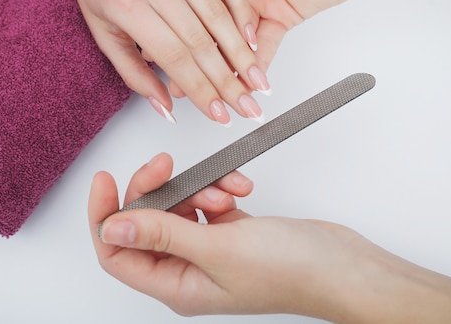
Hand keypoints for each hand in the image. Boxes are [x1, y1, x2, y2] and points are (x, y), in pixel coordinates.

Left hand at [63, 0, 269, 125]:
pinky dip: (243, 13)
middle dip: (228, 82)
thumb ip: (132, 72)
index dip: (200, 90)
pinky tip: (254, 41)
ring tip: (258, 84)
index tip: (219, 115)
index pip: (173, 57)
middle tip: (247, 109)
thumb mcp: (101, 29)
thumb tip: (165, 108)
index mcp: (125, 4)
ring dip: (242, 55)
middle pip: (200, 42)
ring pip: (218, 16)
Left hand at [89, 152, 450, 321]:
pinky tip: (240, 187)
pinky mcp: (232, 230)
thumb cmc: (291, 270)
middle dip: (156, 190)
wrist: (344, 265)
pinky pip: (209, 200)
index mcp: (176, 286)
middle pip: (147, 223)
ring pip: (180, 207)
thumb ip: (161, 235)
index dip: (106, 215)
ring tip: (224, 189)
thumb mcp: (217, 249)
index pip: (117, 253)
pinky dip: (220, 187)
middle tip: (167, 165)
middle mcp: (189, 270)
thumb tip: (110, 227)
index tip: (107, 178)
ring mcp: (211, 249)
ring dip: (197, 187)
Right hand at [153, 0, 450, 71]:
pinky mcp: (280, 17)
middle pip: (208, 20)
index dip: (174, 17)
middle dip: (194, 50)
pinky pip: (262, 47)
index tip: (155, 39)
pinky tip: (240, 84)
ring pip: (232, 38)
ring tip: (206, 89)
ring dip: (221, 64)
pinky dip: (253, 67)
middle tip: (176, 76)